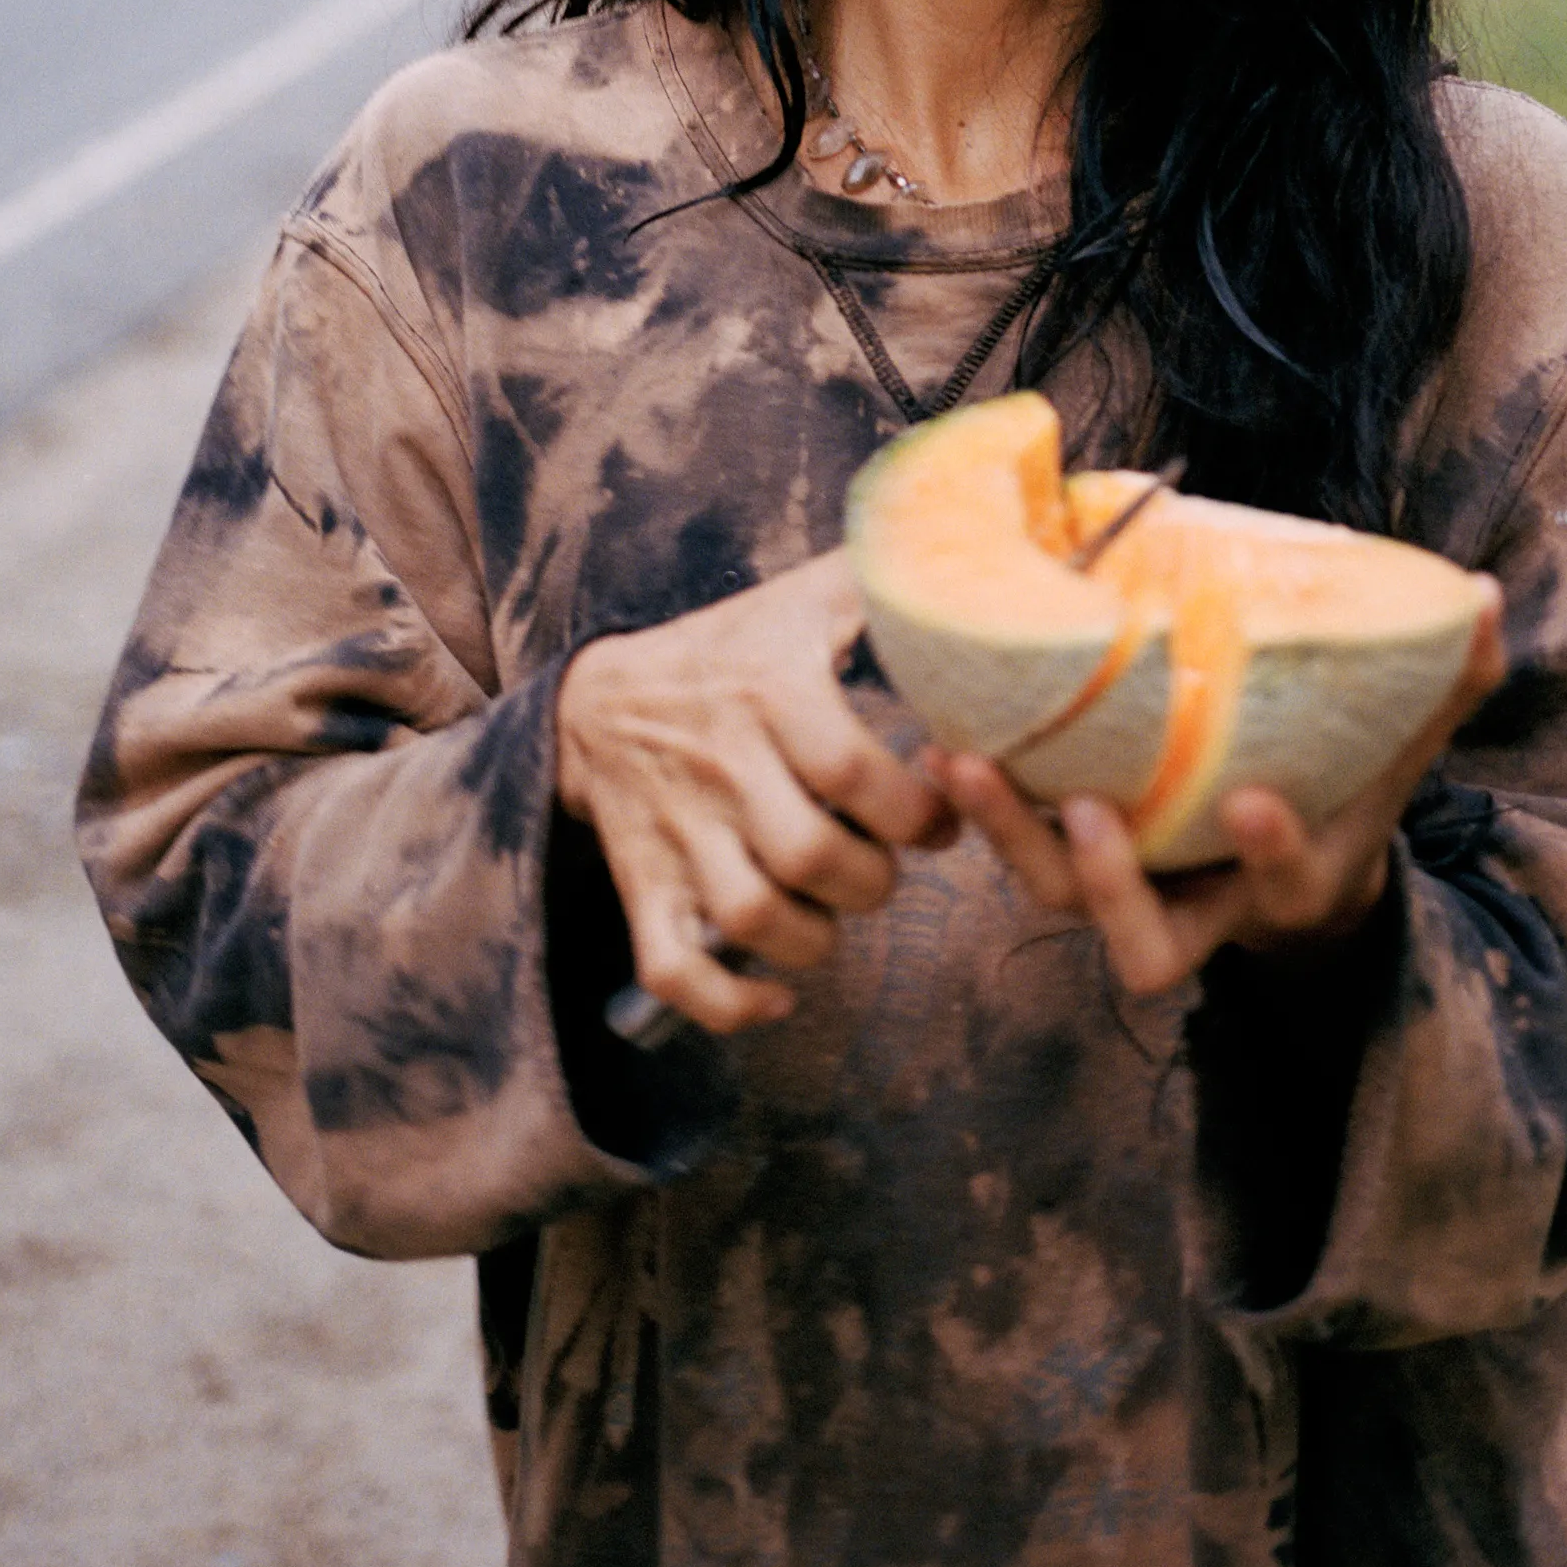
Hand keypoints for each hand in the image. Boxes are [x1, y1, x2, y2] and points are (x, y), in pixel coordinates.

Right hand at [556, 546, 954, 1036]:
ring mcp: (676, 831)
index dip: (915, 810)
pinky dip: (727, 1004)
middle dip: (873, 879)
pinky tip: (777, 997)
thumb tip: (968, 563)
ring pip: (750, 917)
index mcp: (769, 691)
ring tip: (837, 913)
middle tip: (888, 865)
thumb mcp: (802, 599)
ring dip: (815, 939)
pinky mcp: (643, 885)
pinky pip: (672, 967)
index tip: (940, 817)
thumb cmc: (729, 650)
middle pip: (810, 853)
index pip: (852, 770)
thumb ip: (882, 584)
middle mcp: (721, 764)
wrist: (599, 698)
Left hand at [930, 581, 1503, 998]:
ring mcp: (1130, 889)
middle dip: (1105, 884)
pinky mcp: (1074, 855)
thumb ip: (1447, 681)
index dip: (1271, 855)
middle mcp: (1201, 907)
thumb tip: (1486, 596)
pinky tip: (941, 733)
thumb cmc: (1344, 794)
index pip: (1283, 886)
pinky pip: (1017, 845)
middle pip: (1140, 937)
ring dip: (1010, 837)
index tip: (1255, 805)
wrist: (1290, 869)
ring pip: (1058, 899)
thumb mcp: (1401, 751)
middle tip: (1084, 810)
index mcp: (1286, 884)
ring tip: (967, 761)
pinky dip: (978, 804)